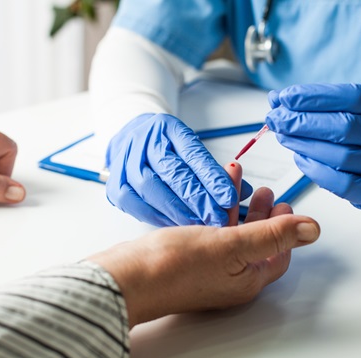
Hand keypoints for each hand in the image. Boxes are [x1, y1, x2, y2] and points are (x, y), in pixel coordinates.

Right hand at [89, 162, 319, 327]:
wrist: (126, 278)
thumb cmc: (173, 267)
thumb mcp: (231, 245)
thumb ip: (273, 235)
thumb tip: (312, 230)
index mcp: (246, 280)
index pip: (278, 255)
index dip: (286, 230)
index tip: (286, 205)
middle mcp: (229, 279)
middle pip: (256, 244)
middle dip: (263, 214)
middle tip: (266, 192)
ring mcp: (207, 271)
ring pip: (232, 236)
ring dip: (238, 209)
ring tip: (239, 184)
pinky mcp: (187, 260)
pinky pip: (211, 234)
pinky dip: (216, 213)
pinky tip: (210, 196)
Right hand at [105, 113, 250, 226]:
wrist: (130, 140)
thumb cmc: (167, 147)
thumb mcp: (192, 148)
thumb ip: (215, 171)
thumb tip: (244, 191)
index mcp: (167, 128)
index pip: (193, 155)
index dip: (212, 178)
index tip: (229, 198)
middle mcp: (144, 142)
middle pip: (172, 173)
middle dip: (199, 199)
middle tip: (219, 219)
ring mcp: (125, 163)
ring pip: (152, 190)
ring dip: (179, 211)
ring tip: (200, 226)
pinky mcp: (116, 186)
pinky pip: (137, 205)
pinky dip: (158, 217)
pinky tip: (175, 225)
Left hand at [265, 83, 360, 208]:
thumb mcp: (353, 108)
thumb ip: (319, 102)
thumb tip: (277, 99)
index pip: (352, 97)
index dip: (315, 97)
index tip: (284, 97)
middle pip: (346, 128)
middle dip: (303, 122)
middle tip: (276, 119)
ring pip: (343, 157)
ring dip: (305, 145)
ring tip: (284, 137)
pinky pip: (342, 184)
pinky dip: (316, 170)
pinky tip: (300, 158)